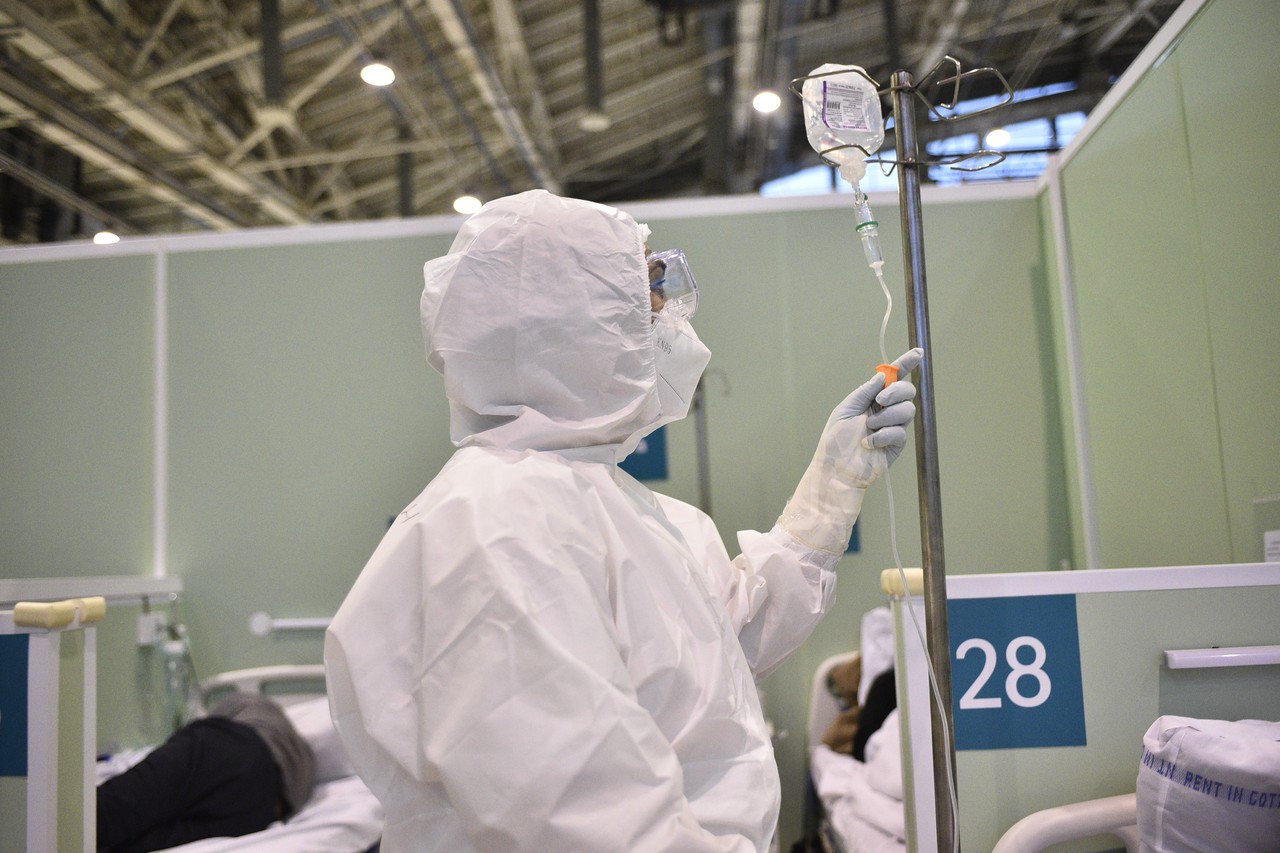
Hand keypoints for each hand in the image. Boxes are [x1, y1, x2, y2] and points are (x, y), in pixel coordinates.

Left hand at [825, 348, 921, 487]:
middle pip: (907, 391)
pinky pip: (900, 431)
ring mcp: (893, 426)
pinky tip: (868, 443)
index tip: (918, 353)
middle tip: (880, 400)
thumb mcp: (845, 409)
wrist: (836, 468)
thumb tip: (882, 375)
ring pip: (907, 410)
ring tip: (869, 427)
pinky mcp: (897, 443)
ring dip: (886, 416)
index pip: (893, 378)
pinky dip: (883, 435)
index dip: (906, 364)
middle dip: (896, 391)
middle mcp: (885, 410)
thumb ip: (864, 392)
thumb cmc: (836, 440)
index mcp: (872, 398)